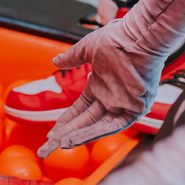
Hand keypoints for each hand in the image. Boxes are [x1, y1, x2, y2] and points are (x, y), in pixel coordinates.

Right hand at [38, 20, 164, 157]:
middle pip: (84, 123)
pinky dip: (92, 133)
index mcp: (101, 86)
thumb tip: (56, 61)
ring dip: (76, 138)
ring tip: (57, 146)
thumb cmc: (118, 38)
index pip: (79, 110)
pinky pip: (111, 127)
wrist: (138, 36)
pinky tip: (74, 139)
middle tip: (45, 148)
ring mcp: (123, 105)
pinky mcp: (135, 110)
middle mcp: (112, 98)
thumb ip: (72, 58)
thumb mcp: (87, 49)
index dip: (64, 122)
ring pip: (96, 128)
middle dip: (63, 136)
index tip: (50, 133)